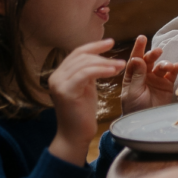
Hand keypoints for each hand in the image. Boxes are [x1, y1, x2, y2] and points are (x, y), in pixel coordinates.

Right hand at [48, 38, 124, 165]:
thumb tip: (98, 57)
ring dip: (106, 62)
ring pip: (84, 64)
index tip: (111, 42)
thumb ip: (88, 72)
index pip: (77, 53)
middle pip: (81, 56)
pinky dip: (101, 70)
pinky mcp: (65, 91)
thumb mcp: (86, 87)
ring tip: (122, 65)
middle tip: (121, 59)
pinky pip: (85, 74)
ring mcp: (59, 84)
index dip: (94, 46)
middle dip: (102, 55)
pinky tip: (114, 71)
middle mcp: (56, 77)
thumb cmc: (82, 112)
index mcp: (60, 74)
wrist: (75, 135)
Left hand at [121, 35, 177, 114]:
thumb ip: (136, 76)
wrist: (146, 123)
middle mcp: (144, 75)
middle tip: (157, 52)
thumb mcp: (132, 92)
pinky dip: (174, 69)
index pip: (135, 60)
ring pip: (161, 65)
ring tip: (166, 66)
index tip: (142, 38)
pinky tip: (175, 67)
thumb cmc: (134, 109)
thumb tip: (138, 58)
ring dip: (164, 63)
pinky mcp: (167, 84)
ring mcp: (156, 79)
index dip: (138, 48)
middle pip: (149, 60)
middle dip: (153, 54)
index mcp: (132, 76)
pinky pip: (171, 73)